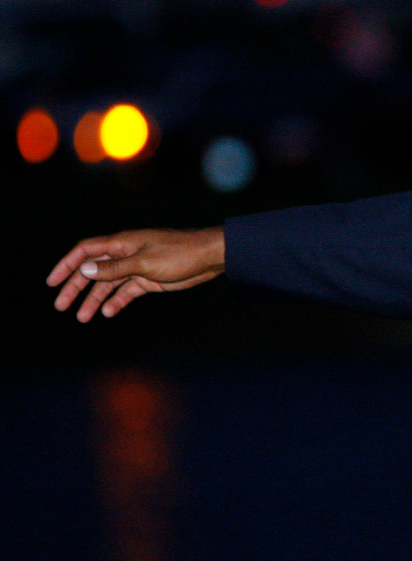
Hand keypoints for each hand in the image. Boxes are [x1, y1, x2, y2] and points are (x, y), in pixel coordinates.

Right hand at [47, 227, 225, 321]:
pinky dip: (117, 301)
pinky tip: (109, 313)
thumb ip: (115, 269)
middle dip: (76, 288)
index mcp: (121, 243)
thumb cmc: (179, 253)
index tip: (52, 282)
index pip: (85, 251)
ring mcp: (136, 268)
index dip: (67, 265)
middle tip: (61, 306)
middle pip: (93, 271)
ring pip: (108, 284)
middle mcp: (125, 254)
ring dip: (95, 300)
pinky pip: (127, 292)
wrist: (210, 257)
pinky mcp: (149, 280)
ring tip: (83, 317)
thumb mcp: (144, 263)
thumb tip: (85, 271)